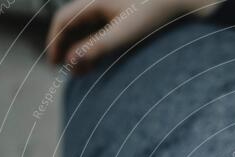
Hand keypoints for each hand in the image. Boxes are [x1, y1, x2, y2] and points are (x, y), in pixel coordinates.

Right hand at [46, 0, 217, 74]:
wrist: (179, 4)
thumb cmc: (152, 17)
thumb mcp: (123, 35)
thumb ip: (97, 48)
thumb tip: (71, 62)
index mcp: (94, 2)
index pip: (63, 19)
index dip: (55, 41)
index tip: (55, 63)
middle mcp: (99, 3)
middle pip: (72, 25)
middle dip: (66, 47)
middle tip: (66, 71)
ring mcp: (110, 10)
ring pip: (86, 30)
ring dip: (80, 50)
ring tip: (82, 72)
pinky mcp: (122, 19)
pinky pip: (99, 33)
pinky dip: (94, 48)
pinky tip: (97, 64)